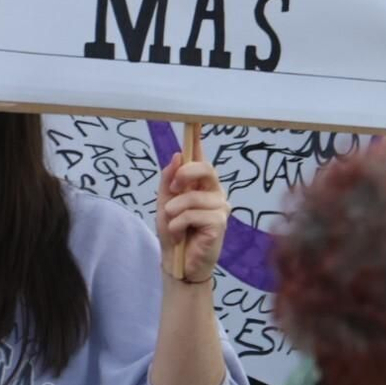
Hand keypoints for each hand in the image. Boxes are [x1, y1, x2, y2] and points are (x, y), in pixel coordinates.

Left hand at [156, 128, 227, 284]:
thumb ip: (169, 179)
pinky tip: (179, 233)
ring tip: (172, 224)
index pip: (202, 157)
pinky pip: (194, 214)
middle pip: (205, 168)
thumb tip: (177, 155)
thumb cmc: (174, 232)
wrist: (178, 264)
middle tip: (172, 189)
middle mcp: (215, 192)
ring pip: (193, 196)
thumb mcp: (165, 203)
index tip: (194, 120)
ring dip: (175, 211)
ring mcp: (220, 207)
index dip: (197, 139)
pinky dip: (179, 223)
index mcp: (202, 184)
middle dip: (184, 174)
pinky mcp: (220, 224)